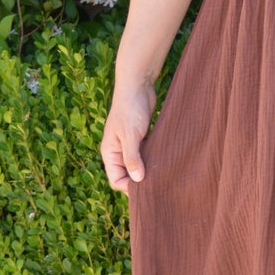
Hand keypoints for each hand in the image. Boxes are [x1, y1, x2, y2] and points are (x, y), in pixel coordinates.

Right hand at [100, 80, 155, 194]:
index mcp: (110, 153)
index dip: (129, 187)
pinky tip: (164, 162)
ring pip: (137, 166)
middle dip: (139, 181)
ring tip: (162, 175)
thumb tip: (137, 180)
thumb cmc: (130, 109)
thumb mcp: (130, 135)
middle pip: (127, 175)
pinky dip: (153, 160)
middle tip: (157, 185)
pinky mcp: (141, 139)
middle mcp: (118, 152)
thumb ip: (132, 158)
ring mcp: (129, 145)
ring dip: (148, 170)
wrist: (137, 86)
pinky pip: (146, 156)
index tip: (146, 188)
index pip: (116, 180)